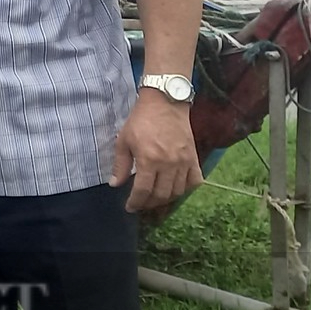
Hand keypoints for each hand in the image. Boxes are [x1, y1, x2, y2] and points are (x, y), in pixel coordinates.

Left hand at [110, 90, 201, 211]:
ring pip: (178, 191)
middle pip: (161, 195)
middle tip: (141, 203)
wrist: (165, 103)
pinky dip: (186, 189)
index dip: (136, 202)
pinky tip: (175, 188)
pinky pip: (195, 181)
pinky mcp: (193, 157)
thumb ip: (120, 165)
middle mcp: (168, 164)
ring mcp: (184, 162)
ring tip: (155, 198)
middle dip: (149, 203)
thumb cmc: (140, 120)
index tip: (130, 207)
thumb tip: (115, 185)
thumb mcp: (123, 141)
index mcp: (149, 160)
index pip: (143, 191)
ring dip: (165, 199)